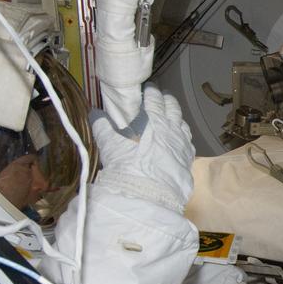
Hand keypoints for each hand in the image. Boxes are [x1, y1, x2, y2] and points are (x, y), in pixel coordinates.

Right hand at [92, 85, 194, 209]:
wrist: (148, 196)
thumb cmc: (128, 168)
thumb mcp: (110, 145)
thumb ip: (102, 127)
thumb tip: (94, 113)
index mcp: (155, 121)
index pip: (155, 100)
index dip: (152, 92)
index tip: (150, 87)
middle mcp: (173, 130)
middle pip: (173, 109)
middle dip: (167, 100)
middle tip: (163, 95)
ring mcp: (183, 145)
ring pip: (183, 125)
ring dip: (177, 117)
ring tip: (172, 114)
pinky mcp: (188, 161)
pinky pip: (188, 143)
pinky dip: (183, 136)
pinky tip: (180, 139)